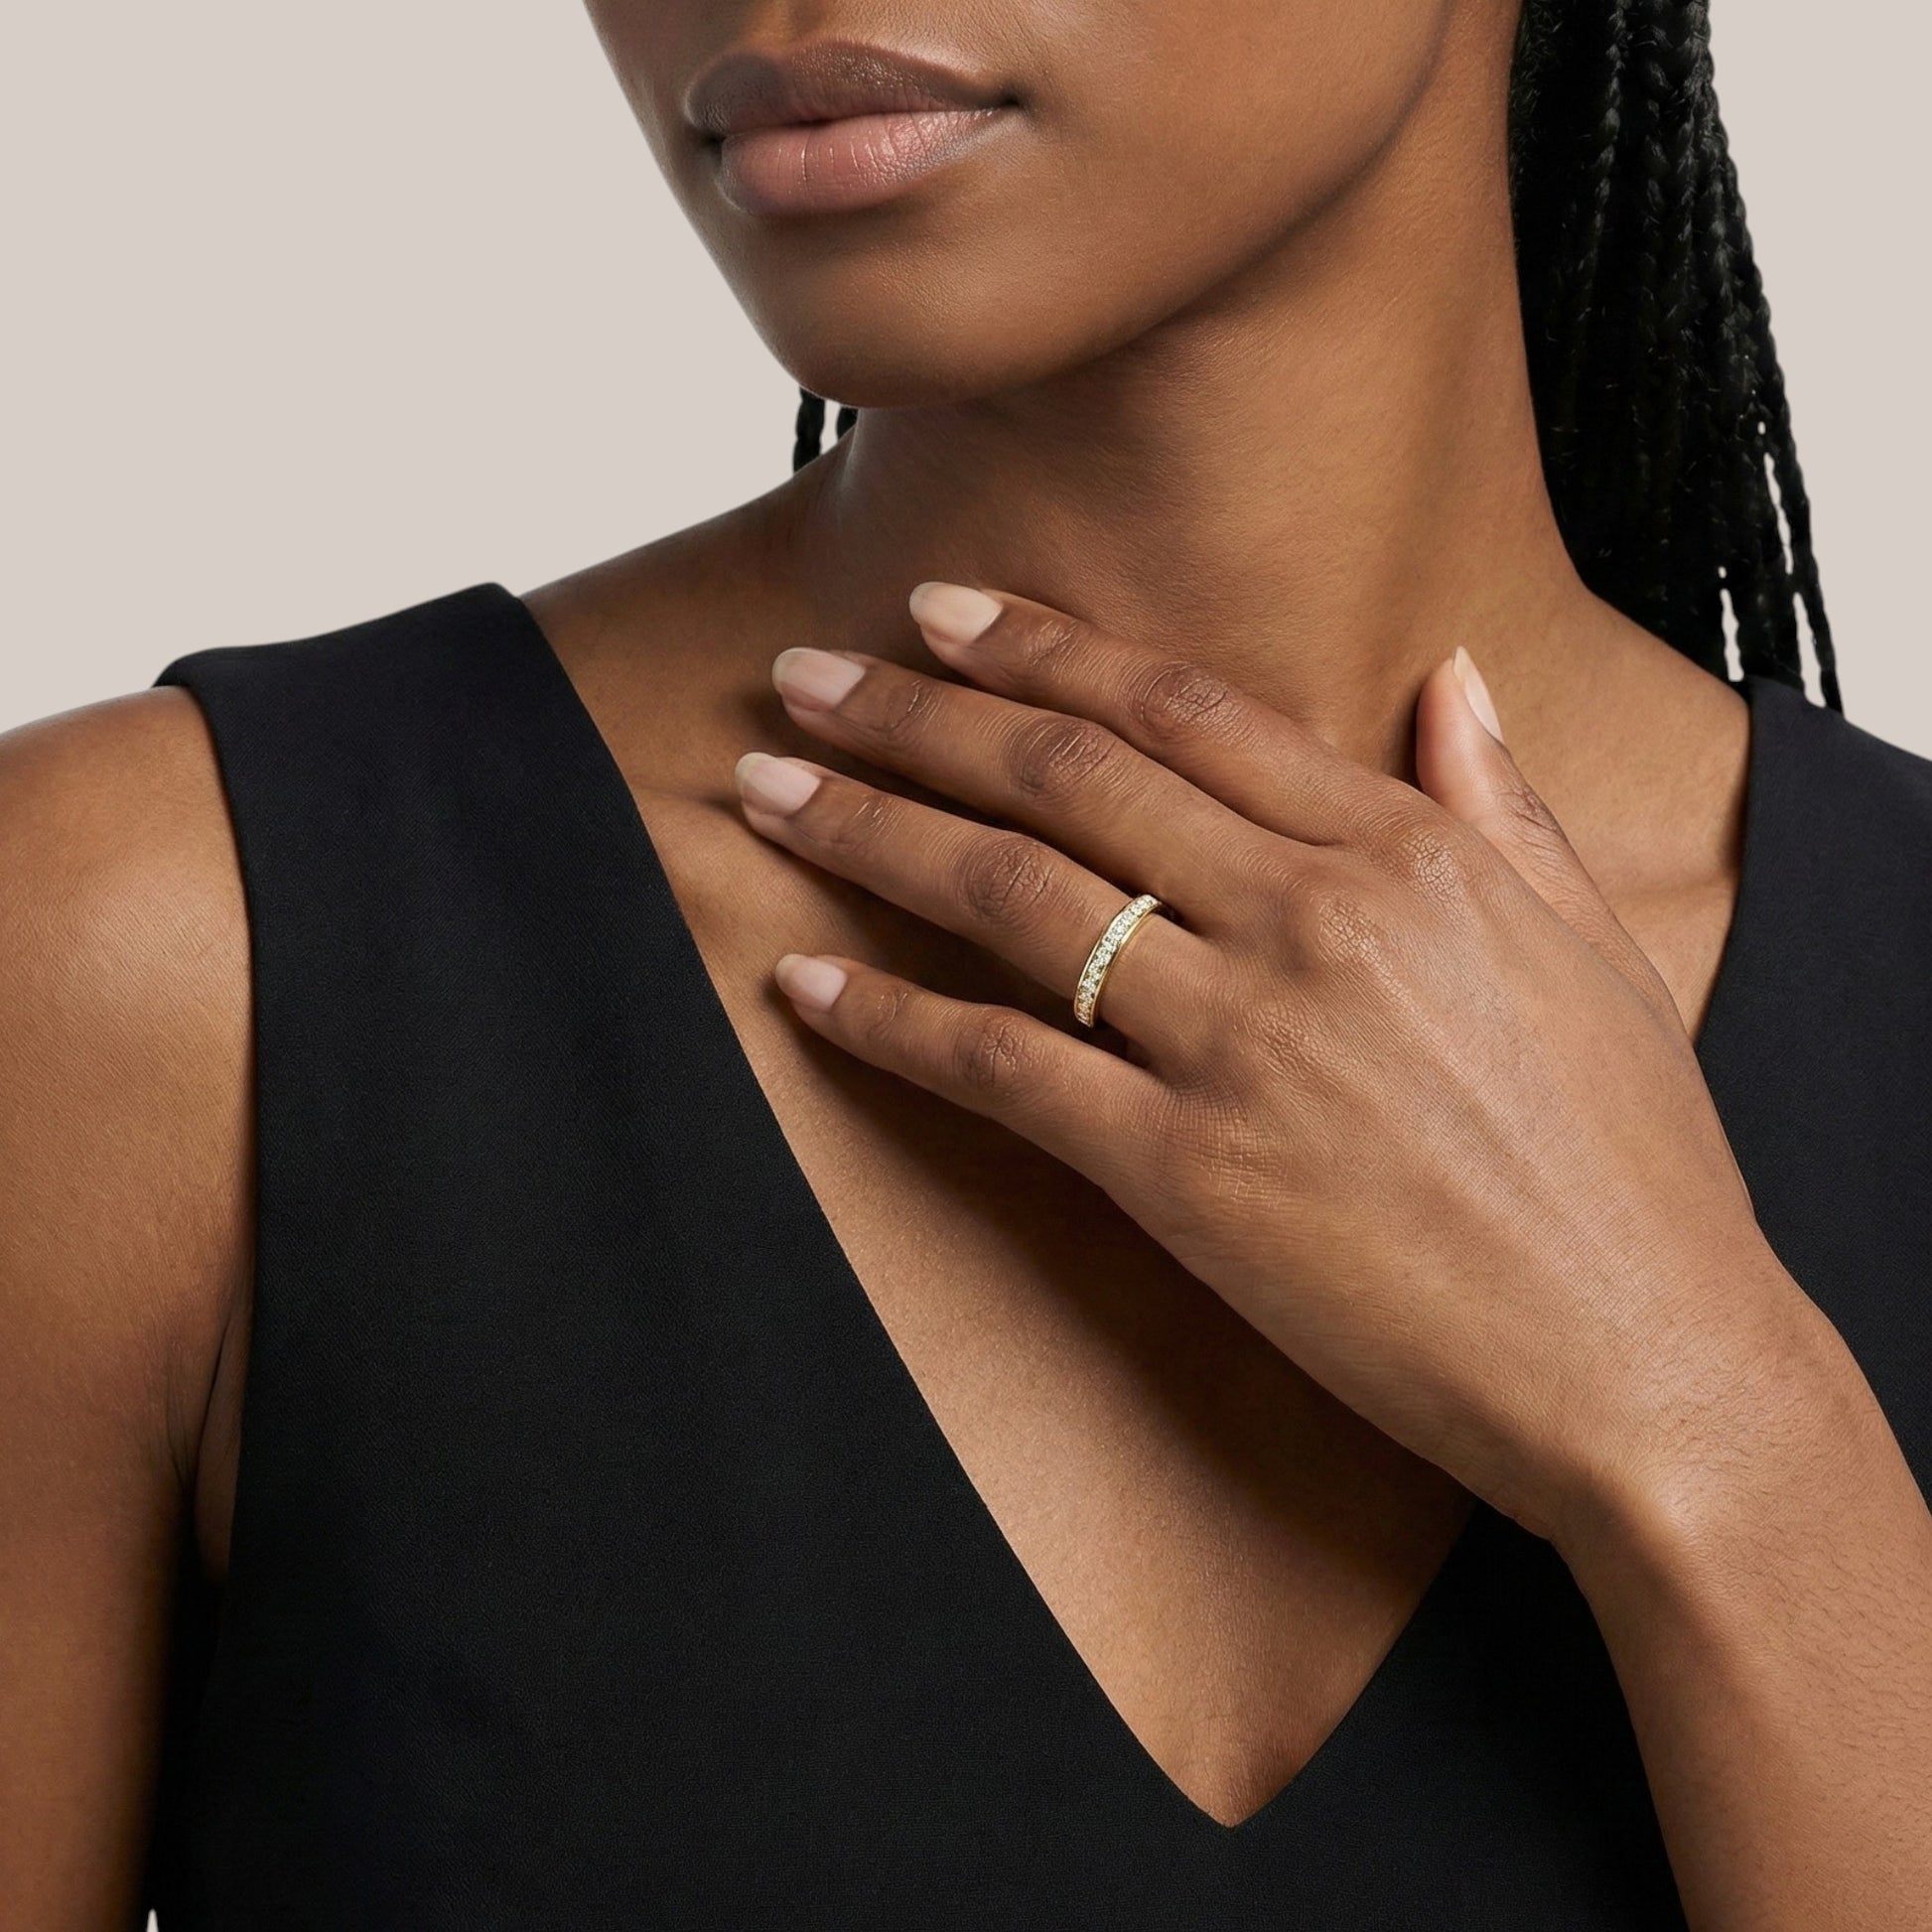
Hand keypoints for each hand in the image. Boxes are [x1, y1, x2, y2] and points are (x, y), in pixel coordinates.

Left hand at [733, 583, 1812, 1547]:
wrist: (1652, 1366)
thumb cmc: (1631, 1167)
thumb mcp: (1592, 948)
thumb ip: (1502, 802)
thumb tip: (1452, 679)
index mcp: (1407, 850)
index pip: (1182, 708)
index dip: (1041, 651)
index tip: (940, 616)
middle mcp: (1309, 919)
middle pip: (1068, 776)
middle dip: (916, 712)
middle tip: (802, 676)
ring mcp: (1241, 1043)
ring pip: (1011, 896)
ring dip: (870, 832)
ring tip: (770, 789)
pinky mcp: (1187, 1174)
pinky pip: (1003, 1069)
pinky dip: (891, 1022)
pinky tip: (804, 988)